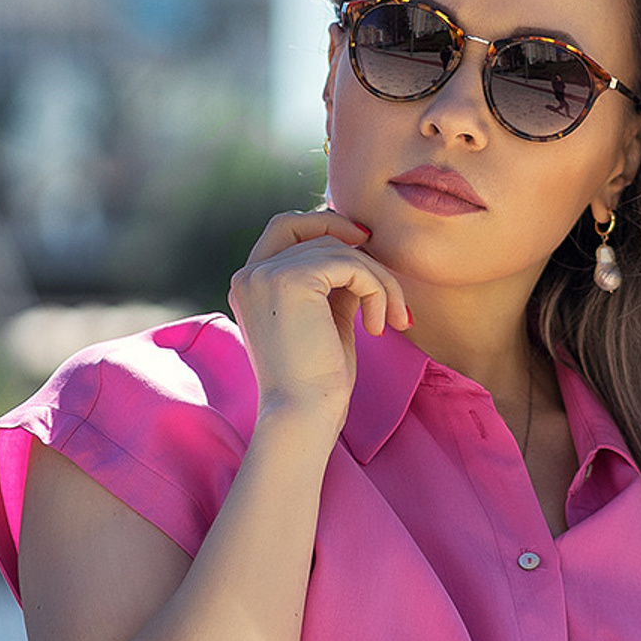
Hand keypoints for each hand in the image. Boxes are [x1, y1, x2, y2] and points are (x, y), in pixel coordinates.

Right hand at [228, 210, 411, 429]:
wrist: (302, 414)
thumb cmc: (317, 380)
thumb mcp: (325, 319)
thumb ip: (333, 282)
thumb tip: (360, 248)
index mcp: (250, 284)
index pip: (284, 228)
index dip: (324, 225)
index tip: (363, 245)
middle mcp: (249, 274)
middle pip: (309, 228)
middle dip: (353, 243)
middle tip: (385, 277)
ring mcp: (266, 274)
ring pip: (337, 249)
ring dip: (377, 280)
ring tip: (390, 320)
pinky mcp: (291, 280)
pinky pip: (350, 265)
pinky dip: (376, 290)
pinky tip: (378, 326)